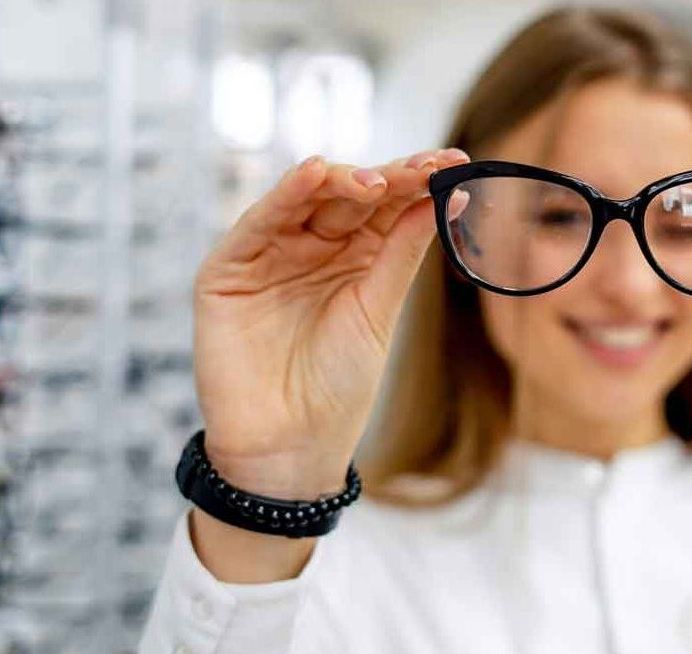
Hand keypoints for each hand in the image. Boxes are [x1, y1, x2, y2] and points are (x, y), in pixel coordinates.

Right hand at [193, 147, 469, 497]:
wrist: (290, 445)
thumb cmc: (338, 386)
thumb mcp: (378, 311)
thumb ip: (400, 252)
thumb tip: (442, 198)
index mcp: (353, 258)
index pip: (385, 207)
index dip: (417, 184)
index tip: (457, 166)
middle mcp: (311, 248)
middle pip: (349, 196)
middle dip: (388, 178)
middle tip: (428, 167)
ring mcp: (269, 254)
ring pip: (304, 200)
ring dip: (341, 181)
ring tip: (378, 181)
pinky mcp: (228, 268)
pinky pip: (258, 223)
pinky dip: (283, 197)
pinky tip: (315, 174)